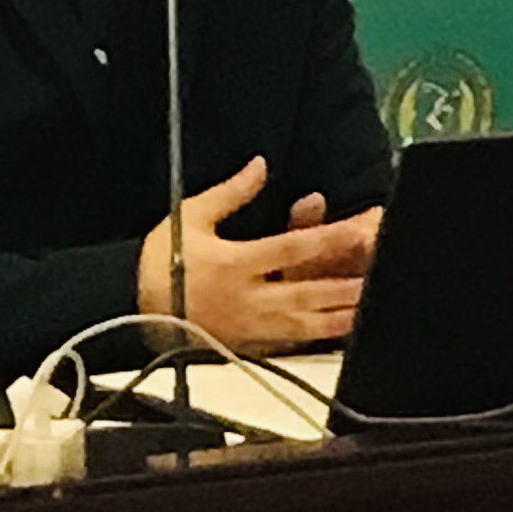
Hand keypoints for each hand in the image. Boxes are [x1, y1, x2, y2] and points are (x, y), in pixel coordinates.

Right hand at [137, 157, 366, 351]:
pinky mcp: (250, 346)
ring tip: (373, 307)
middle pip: (307, 292)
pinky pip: (293, 343)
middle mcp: (248, 298)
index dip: (326, 240)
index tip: (356, 232)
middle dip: (346, 285)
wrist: (131, 305)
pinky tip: (342, 333)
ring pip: (307, 323)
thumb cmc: (163, 257)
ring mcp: (251, 327)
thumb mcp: (192, 215)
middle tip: (380, 276)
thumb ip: (231, 192)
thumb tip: (261, 165)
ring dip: (342, 315)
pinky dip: (321, 338)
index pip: (289, 250)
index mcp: (234, 263)